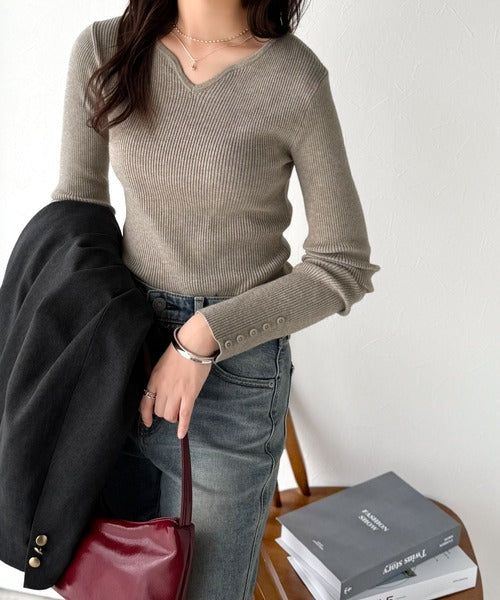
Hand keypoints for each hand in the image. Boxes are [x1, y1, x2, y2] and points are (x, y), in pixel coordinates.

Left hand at [139, 312, 218, 438]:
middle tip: (172, 408)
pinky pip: (184, 415)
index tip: (147, 422)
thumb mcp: (161, 363)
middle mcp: (163, 389)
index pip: (145, 403)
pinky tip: (181, 434)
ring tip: (179, 412)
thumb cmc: (179, 351)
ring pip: (170, 415)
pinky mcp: (190, 395)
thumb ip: (158, 378)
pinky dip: (183, 426)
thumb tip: (159, 389)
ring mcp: (176, 393)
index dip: (145, 415)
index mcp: (154, 380)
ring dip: (174, 416)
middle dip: (164, 412)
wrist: (193, 345)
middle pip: (159, 411)